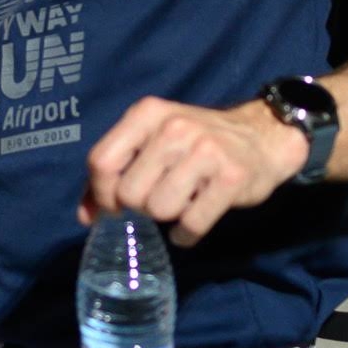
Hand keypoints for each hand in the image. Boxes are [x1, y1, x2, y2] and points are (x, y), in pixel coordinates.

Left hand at [79, 97, 308, 246]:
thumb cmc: (196, 143)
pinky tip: (191, 223)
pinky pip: (192, 224)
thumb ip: (114, 172)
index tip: (113, 205)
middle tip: (158, 199)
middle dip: (139, 206)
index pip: (101, 161)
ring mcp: (205, 151)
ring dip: (167, 217)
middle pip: (129, 192)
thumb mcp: (151, 141)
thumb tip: (85, 216)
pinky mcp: (231, 178)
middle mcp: (174, 127)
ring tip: (181, 203)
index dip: (101, 192)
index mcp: (147, 114)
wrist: (262, 137)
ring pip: (159, 209)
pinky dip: (187, 234)